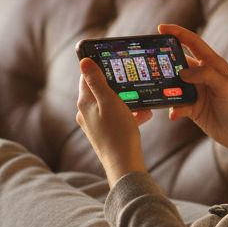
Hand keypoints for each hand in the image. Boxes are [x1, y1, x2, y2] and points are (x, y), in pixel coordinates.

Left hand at [77, 57, 150, 184]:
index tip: (113, 62)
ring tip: (143, 103)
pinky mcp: (104, 135)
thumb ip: (96, 81)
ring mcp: (94, 125)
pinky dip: (128, 115)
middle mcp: (85, 114)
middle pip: (100, 91)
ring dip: (127, 102)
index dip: (99, 67)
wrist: (124, 165)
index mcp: (84, 103)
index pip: (86, 77)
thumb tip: (83, 61)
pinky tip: (144, 116)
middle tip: (132, 81)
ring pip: (110, 106)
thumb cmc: (118, 132)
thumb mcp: (109, 101)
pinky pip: (116, 119)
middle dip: (118, 87)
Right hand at [158, 23, 227, 163]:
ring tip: (157, 89)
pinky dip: (174, 108)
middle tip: (150, 61)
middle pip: (179, 62)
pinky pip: (177, 104)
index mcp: (213, 64)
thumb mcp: (224, 86)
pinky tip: (174, 114)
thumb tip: (182, 72)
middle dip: (165, 61)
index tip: (160, 28)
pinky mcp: (192, 107)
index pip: (193, 42)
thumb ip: (204, 74)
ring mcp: (197, 91)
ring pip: (175, 84)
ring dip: (167, 87)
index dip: (177, 33)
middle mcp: (203, 75)